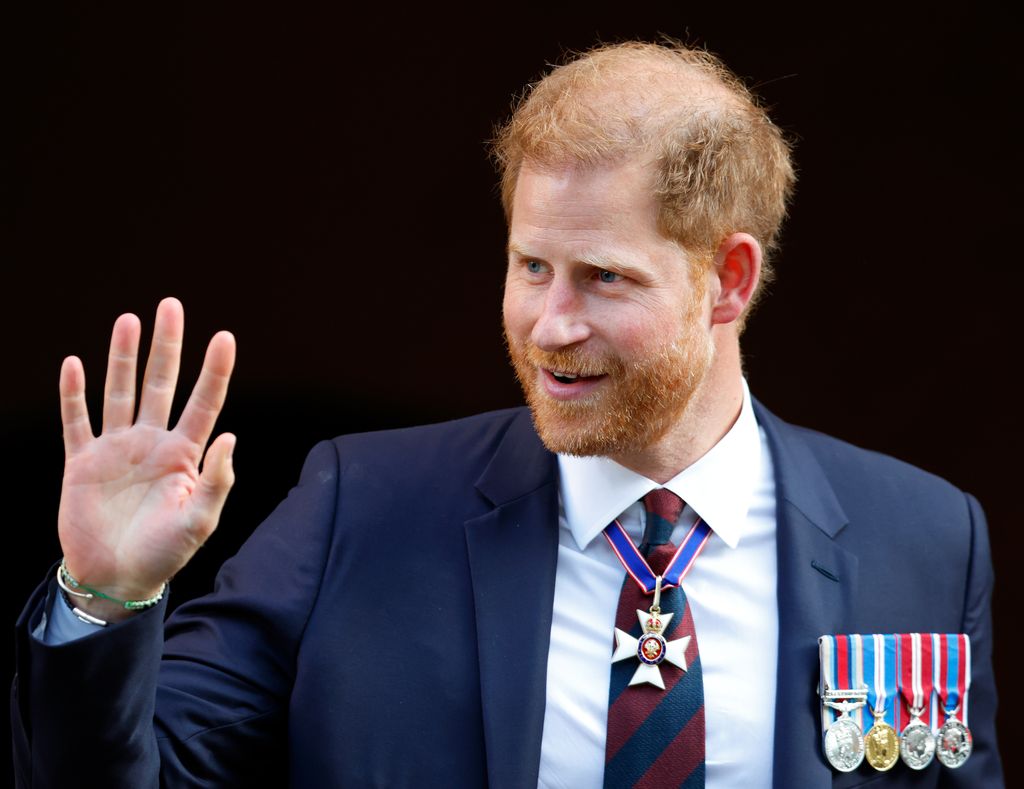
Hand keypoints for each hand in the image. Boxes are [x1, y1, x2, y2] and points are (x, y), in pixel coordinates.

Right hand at [57, 297, 235, 620]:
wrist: (116, 579)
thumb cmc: (164, 553)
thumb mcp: (199, 521)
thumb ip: (217, 480)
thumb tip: (231, 435)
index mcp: (184, 454)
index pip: (204, 402)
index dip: (214, 371)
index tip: (225, 337)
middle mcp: (152, 443)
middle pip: (161, 383)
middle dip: (166, 346)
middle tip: (170, 306)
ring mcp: (116, 449)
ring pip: (119, 392)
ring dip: (122, 357)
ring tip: (128, 319)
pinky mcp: (82, 462)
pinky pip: (76, 421)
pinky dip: (73, 394)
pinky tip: (74, 365)